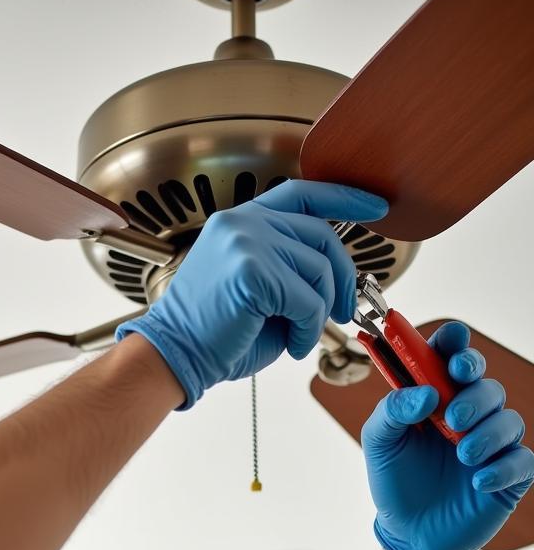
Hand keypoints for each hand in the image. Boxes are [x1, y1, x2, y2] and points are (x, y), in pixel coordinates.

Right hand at [114, 179, 388, 409]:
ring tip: (300, 336)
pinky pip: (307, 300)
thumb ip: (290, 267)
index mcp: (239, 222)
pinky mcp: (252, 272)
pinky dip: (308, 330)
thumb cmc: (211, 333)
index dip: (344, 197)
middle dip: (341, 278)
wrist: (173, 356)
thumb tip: (339, 276)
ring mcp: (246, 243)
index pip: (302, 193)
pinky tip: (293, 345)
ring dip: (319, 313)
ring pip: (318, 270)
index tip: (375, 206)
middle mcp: (242, 224)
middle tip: (342, 311)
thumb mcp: (256, 287)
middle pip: (321, 234)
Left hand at [363, 321, 533, 549]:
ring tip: (462, 454)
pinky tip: (479, 480)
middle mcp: (467, 416)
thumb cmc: (395, 480)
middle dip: (474, 394)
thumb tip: (423, 392)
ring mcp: (491, 445)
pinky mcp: (508, 476)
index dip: (455, 344)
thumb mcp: (379, 443)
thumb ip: (391, 411)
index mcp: (435, 399)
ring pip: (509, 420)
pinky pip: (523, 461)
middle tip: (452, 416)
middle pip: (486, 386)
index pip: (451, 358)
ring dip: (487, 433)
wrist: (409, 533)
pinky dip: (503, 467)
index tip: (451, 342)